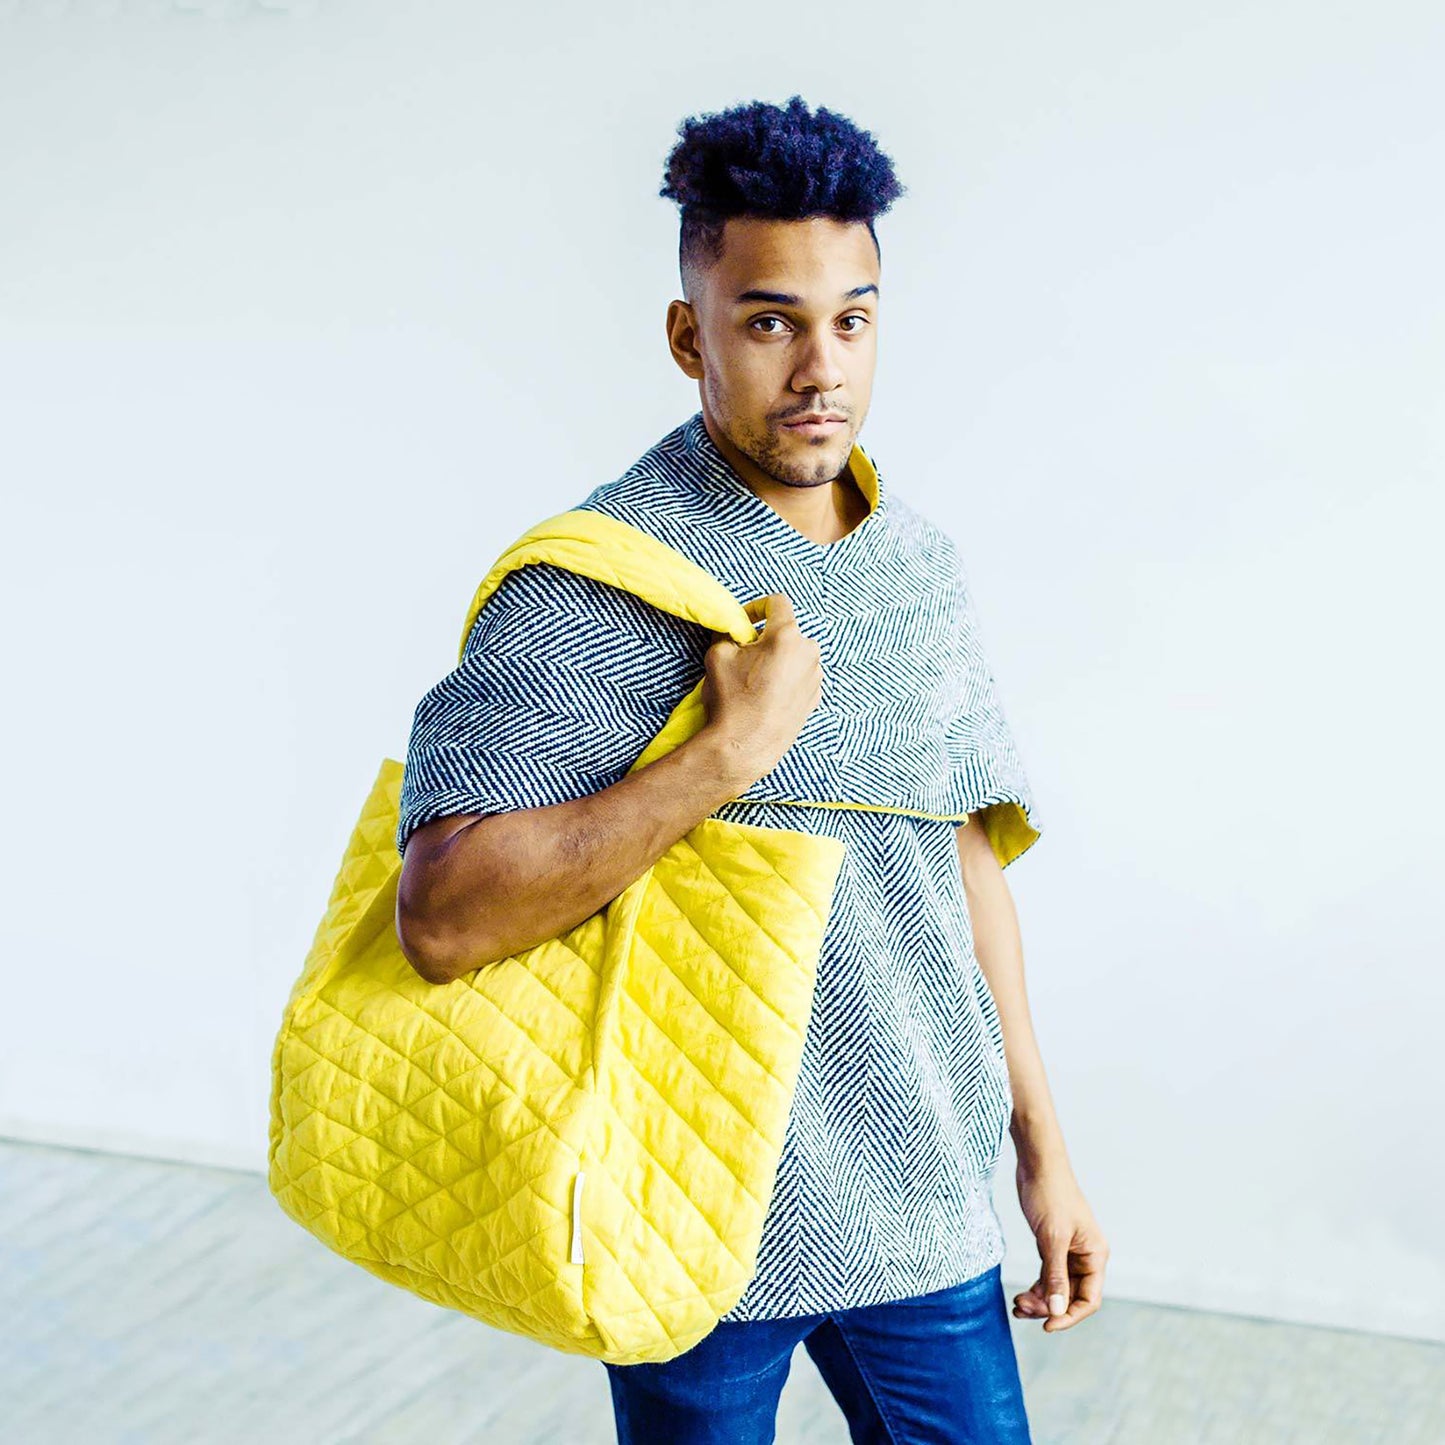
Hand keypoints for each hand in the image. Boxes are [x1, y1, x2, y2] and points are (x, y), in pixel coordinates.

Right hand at [700, 592, 822, 785]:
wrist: (746, 746)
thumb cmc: (732, 699)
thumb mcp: (718, 655)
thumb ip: (728, 633)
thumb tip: (733, 629)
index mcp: (786, 636)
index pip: (778, 602)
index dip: (757, 607)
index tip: (745, 622)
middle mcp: (808, 652)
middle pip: (787, 631)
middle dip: (767, 638)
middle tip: (746, 656)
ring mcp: (815, 677)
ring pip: (795, 655)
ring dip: (778, 658)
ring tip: (756, 680)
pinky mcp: (815, 698)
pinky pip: (800, 677)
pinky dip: (786, 678)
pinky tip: (767, 696)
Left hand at [1011, 1158, 1108, 1332]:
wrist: (1037, 1164)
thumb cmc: (1050, 1195)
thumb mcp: (1051, 1238)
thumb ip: (1054, 1275)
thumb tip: (1056, 1310)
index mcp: (1095, 1255)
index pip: (1089, 1299)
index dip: (1070, 1316)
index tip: (1047, 1326)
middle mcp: (1086, 1256)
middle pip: (1071, 1296)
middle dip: (1049, 1307)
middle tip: (1022, 1309)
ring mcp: (1069, 1252)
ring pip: (1057, 1288)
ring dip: (1039, 1300)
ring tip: (1017, 1305)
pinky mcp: (1052, 1246)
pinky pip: (1047, 1276)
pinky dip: (1036, 1287)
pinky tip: (1020, 1296)